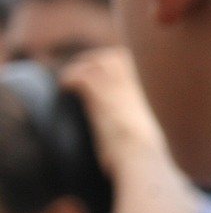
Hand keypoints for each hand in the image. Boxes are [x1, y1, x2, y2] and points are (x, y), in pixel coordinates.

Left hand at [61, 47, 166, 177]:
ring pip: (98, 63)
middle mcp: (131, 87)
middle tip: (76, 73)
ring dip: (79, 68)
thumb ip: (134, 129)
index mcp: (143, 94)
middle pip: (114, 56)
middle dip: (92, 60)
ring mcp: (117, 91)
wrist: (142, 156)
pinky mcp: (102, 99)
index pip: (129, 64)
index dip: (110, 63)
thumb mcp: (142, 135)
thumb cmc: (142, 155)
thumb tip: (131, 144)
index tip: (95, 72)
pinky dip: (70, 79)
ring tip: (68, 81)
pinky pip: (83, 77)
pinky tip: (65, 89)